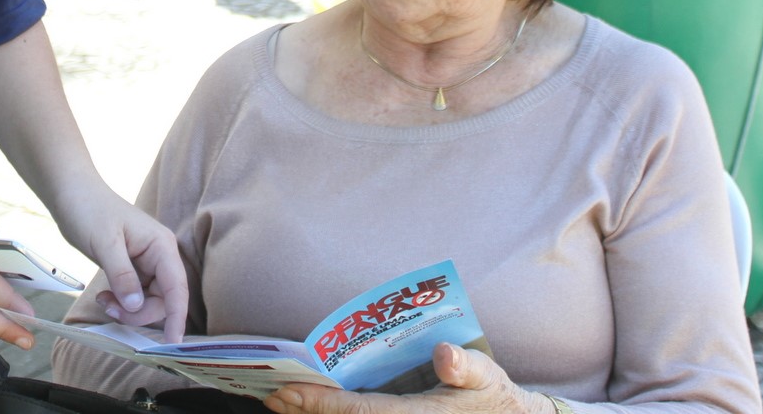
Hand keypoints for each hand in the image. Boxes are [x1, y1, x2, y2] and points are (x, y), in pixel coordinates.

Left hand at [50, 184, 188, 343]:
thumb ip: (122, 276)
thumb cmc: (88, 209)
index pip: (177, 287)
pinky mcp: (131, 267)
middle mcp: (159, 255)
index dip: (177, 316)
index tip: (172, 341)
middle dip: (139, 312)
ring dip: (128, 309)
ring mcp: (146, 262)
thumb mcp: (104, 243)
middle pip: (163, 299)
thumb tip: (137, 305)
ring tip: (103, 301)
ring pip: (148, 300)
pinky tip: (104, 296)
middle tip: (109, 309)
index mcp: (161, 246)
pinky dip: (121, 302)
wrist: (70, 192)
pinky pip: (134, 295)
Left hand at [264, 345, 542, 413]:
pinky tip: (310, 409)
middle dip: (304, 412)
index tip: (285, 392)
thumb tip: (445, 355)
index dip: (319, 403)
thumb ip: (466, 367)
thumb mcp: (486, 378)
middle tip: (268, 395)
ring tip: (280, 401)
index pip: (356, 413)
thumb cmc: (493, 400)